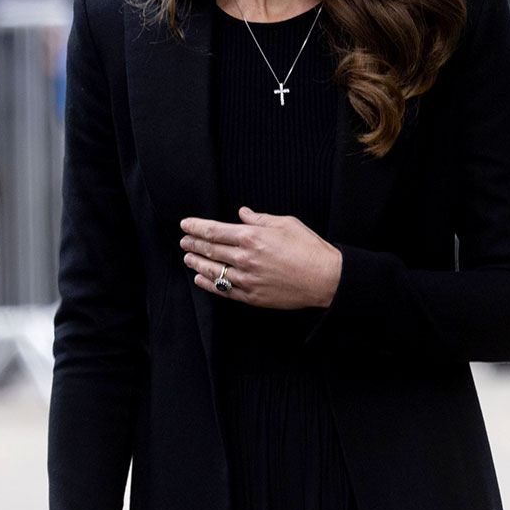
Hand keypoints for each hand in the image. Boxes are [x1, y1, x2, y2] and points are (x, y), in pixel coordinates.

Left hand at [181, 207, 341, 308]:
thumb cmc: (310, 248)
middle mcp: (245, 258)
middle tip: (183, 240)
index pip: (213, 230)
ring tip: (188, 258)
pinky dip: (208, 284)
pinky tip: (200, 279)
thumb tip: (242, 213)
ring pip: (213, 271)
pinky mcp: (252, 297)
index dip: (196, 227)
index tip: (185, 224)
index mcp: (252, 237)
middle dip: (193, 243)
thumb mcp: (286, 223)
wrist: (326, 279)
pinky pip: (223, 290)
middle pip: (210, 249)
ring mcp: (247, 280)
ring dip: (197, 263)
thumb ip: (259, 218)